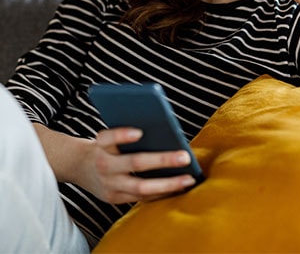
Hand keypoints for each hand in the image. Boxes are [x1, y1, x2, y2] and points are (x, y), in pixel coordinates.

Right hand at [80, 127, 195, 203]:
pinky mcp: (114, 199)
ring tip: (189, 179)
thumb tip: (162, 132)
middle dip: (162, 160)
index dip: (122, 135)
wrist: (78, 167)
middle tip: (185, 157)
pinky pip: (141, 198)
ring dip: (168, 184)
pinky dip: (161, 193)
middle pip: (135, 163)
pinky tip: (179, 188)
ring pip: (141, 187)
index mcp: (101, 145)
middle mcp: (104, 165)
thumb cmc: (104, 145)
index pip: (109, 138)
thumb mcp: (108, 135)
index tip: (139, 132)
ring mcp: (109, 185)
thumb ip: (127, 133)